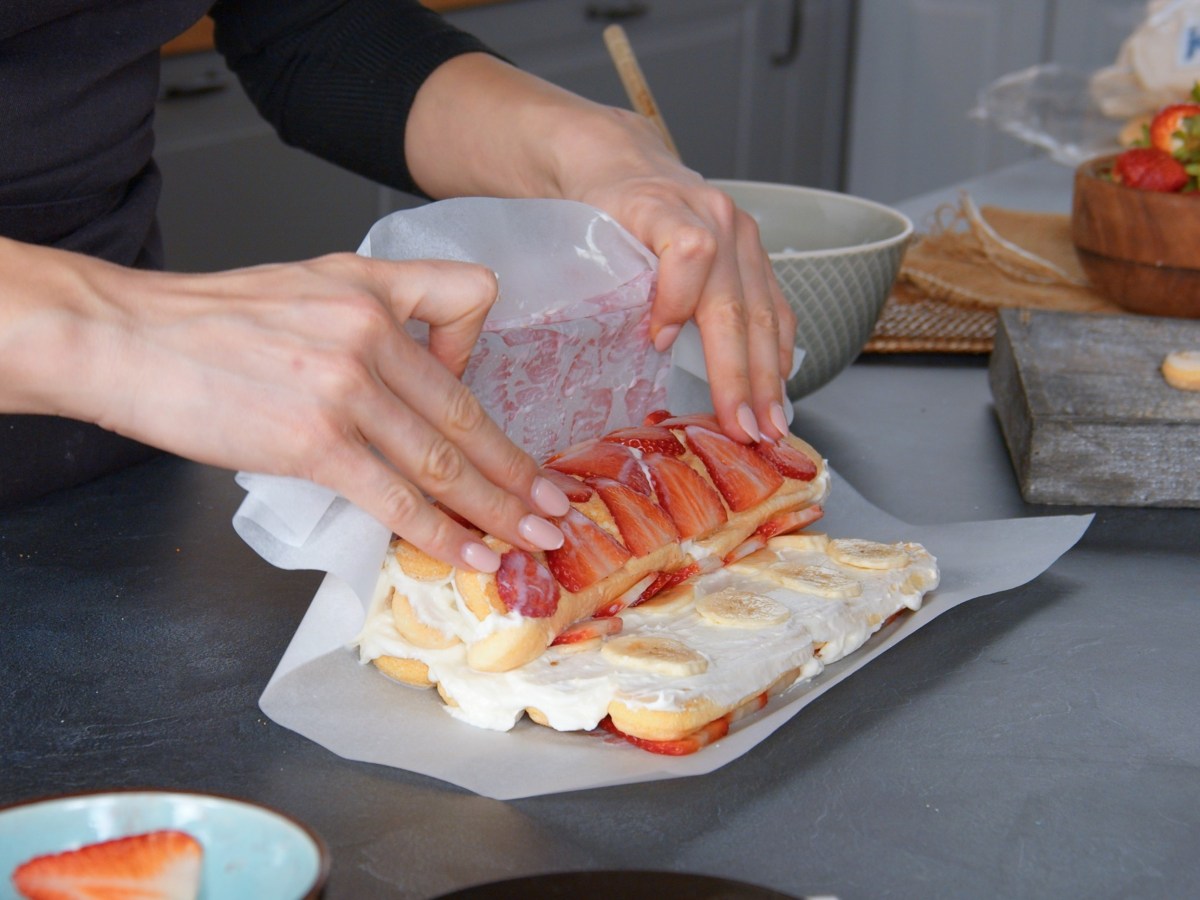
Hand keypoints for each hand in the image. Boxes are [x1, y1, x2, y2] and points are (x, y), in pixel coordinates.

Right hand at [0, 241, 568, 570]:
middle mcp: (370, 335)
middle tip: (559, 507)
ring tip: (536, 540)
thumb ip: (372, 314)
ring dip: (499, 509)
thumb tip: (415, 378)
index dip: (481, 351)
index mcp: (372, 289)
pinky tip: (472, 556)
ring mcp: (346, 389)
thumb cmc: (208, 320)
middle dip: (520, 469)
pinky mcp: (315, 441)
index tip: (477, 397)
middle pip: (469, 411)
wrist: (125, 337)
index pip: (468, 302)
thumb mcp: (307, 283)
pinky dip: (442, 533)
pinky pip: (398, 496)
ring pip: (444, 459)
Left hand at [404, 55, 796, 442]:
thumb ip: (582, 277)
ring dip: (768, 377)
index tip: (658, 342)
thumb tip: (600, 349)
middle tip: (742, 429)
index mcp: (658, 203)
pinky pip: (776, 307)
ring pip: (763, 310)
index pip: (688, 249)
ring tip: (770, 428)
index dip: (678, 297)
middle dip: (740, 372)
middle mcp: (711, 213)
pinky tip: (776, 392)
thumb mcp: (566, 226)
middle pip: (734, 298)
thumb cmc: (584, 199)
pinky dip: (777, 354)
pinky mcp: (753, 253)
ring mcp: (740, 233)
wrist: (610, 155)